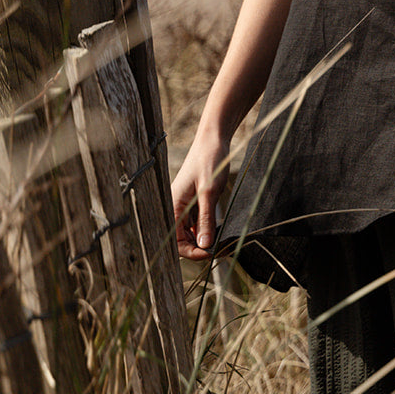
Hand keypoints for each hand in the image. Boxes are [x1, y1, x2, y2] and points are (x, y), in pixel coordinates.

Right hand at [171, 124, 230, 260]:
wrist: (214, 140)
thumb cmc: (210, 161)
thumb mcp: (209, 192)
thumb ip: (205, 219)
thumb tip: (204, 245)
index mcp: (173, 206)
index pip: (175, 241)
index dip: (192, 251)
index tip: (210, 253)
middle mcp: (175, 208)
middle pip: (181, 240)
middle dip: (198, 248)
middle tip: (219, 249)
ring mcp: (184, 206)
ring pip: (189, 233)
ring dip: (203, 239)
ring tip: (221, 241)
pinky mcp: (194, 203)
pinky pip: (196, 223)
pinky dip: (206, 229)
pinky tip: (218, 229)